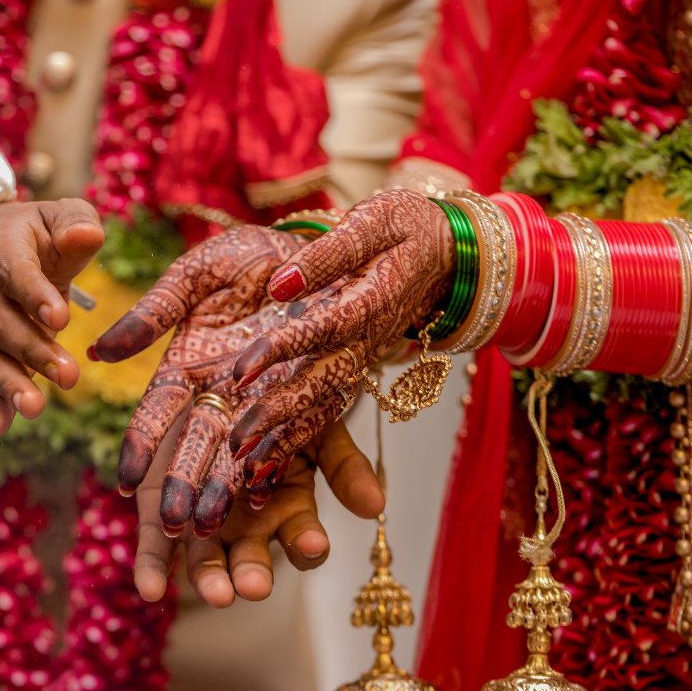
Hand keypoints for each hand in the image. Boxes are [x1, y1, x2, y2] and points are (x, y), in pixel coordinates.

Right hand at [0, 199, 104, 438]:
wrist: (16, 243)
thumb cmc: (50, 230)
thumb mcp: (67, 214)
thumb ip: (77, 223)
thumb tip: (85, 236)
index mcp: (3, 243)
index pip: (15, 269)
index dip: (34, 294)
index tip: (62, 320)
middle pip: (0, 318)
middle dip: (32, 348)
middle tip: (68, 374)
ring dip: (11, 382)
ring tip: (33, 408)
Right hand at [90, 226, 310, 536]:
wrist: (315, 247)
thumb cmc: (247, 257)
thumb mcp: (196, 274)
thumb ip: (156, 310)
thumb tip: (101, 350)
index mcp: (186, 368)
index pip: (157, 415)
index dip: (143, 446)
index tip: (127, 481)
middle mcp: (222, 397)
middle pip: (198, 452)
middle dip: (187, 493)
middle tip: (175, 530)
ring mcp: (265, 404)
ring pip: (244, 461)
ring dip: (233, 501)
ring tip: (228, 545)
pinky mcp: (310, 403)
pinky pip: (300, 446)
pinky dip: (288, 473)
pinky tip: (286, 517)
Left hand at [133, 417, 383, 606]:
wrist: (216, 371)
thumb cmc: (273, 399)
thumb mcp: (314, 421)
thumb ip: (341, 462)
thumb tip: (376, 506)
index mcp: (288, 505)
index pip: (303, 539)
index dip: (308, 544)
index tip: (314, 544)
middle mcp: (247, 522)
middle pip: (253, 558)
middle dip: (254, 573)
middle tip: (254, 585)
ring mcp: (203, 522)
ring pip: (206, 561)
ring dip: (210, 580)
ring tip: (217, 595)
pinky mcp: (161, 512)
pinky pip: (155, 546)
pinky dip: (151, 569)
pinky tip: (149, 590)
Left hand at [227, 189, 454, 458]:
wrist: (455, 255)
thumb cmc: (410, 228)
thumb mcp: (377, 221)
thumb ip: (329, 253)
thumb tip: (281, 282)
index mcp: (371, 300)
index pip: (323, 327)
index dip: (283, 348)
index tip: (241, 368)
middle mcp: (367, 340)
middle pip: (321, 382)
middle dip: (278, 413)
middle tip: (236, 439)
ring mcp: (363, 359)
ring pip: (325, 406)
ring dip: (286, 440)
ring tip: (245, 470)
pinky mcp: (357, 367)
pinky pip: (329, 411)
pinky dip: (299, 442)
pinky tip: (265, 467)